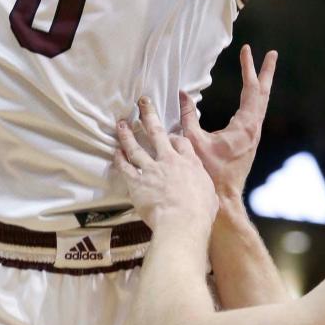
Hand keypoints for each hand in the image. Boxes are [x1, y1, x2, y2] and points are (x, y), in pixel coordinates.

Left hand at [115, 97, 217, 232]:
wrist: (182, 222)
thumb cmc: (200, 213)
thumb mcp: (209, 196)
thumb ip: (203, 188)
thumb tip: (204, 193)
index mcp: (189, 163)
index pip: (181, 142)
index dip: (174, 137)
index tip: (170, 136)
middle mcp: (169, 161)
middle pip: (157, 133)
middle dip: (149, 116)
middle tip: (142, 102)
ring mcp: (151, 169)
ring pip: (136, 147)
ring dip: (127, 134)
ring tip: (121, 123)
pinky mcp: (137, 182)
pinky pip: (125, 167)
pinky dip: (119, 158)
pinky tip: (115, 151)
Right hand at [179, 45, 276, 200]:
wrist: (223, 200)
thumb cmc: (209, 173)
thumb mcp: (193, 141)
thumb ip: (188, 116)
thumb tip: (182, 94)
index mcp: (245, 125)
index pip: (250, 89)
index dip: (249, 68)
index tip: (247, 50)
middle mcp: (254, 128)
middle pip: (263, 93)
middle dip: (266, 72)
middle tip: (272, 54)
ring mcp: (253, 136)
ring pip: (261, 104)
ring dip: (261, 86)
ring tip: (262, 72)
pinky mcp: (249, 143)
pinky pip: (255, 114)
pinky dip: (254, 100)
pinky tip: (250, 100)